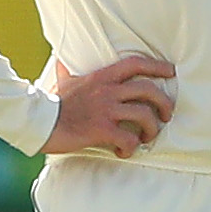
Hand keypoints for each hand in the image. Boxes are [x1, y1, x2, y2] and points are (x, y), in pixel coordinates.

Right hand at [43, 51, 175, 156]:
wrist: (39, 122)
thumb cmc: (52, 102)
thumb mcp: (62, 81)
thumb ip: (67, 71)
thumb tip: (60, 60)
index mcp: (102, 76)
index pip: (135, 64)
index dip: (156, 66)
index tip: (171, 71)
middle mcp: (107, 90)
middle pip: (148, 90)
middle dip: (164, 103)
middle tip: (166, 114)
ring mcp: (105, 110)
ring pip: (144, 115)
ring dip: (151, 129)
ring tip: (147, 137)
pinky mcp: (101, 130)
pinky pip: (128, 139)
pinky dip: (131, 148)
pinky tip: (124, 151)